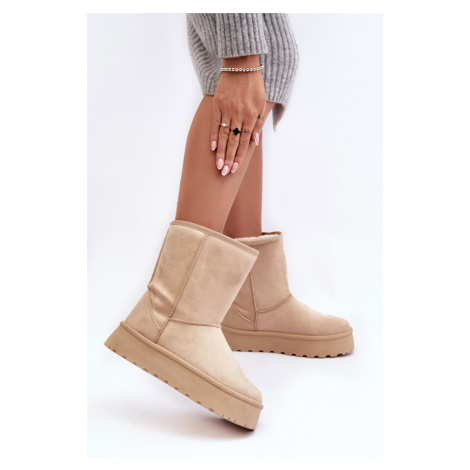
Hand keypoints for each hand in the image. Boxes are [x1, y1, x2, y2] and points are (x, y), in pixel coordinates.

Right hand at [211, 55, 266, 174]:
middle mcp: (239, 115)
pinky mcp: (218, 104)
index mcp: (252, 116)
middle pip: (233, 142)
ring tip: (218, 165)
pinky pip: (215, 123)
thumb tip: (255, 141)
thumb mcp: (262, 103)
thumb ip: (258, 122)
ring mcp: (228, 110)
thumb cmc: (255, 85)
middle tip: (225, 172)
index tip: (236, 168)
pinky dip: (213, 135)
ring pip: (224, 135)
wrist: (242, 65)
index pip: (245, 141)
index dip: (240, 156)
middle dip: (229, 159)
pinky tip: (212, 147)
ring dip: (221, 152)